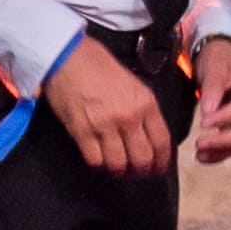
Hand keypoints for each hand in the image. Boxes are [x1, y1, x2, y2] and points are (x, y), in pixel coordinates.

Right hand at [40, 37, 174, 175]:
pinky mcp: (82, 131)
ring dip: (119, 170)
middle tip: (138, 172)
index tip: (159, 167)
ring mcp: (104, 125)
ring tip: (118, 168)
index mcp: (145, 102)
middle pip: (142, 158)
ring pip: (118, 163)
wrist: (69, 57)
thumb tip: (149, 135)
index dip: (162, 160)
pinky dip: (98, 163)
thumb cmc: (99, 66)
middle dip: (142, 170)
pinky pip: (95, 160)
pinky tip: (99, 159)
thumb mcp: (133, 84)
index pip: (162, 141)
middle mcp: (128, 116)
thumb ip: (143, 109)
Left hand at [184, 37, 230, 165]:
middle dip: (222, 141)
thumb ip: (213, 87)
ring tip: (200, 155)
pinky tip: (205, 157)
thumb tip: (209, 112)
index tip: (203, 123)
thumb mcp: (214, 65)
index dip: (223, 119)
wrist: (223, 58)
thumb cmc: (220, 58)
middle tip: (199, 144)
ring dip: (221, 151)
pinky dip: (221, 153)